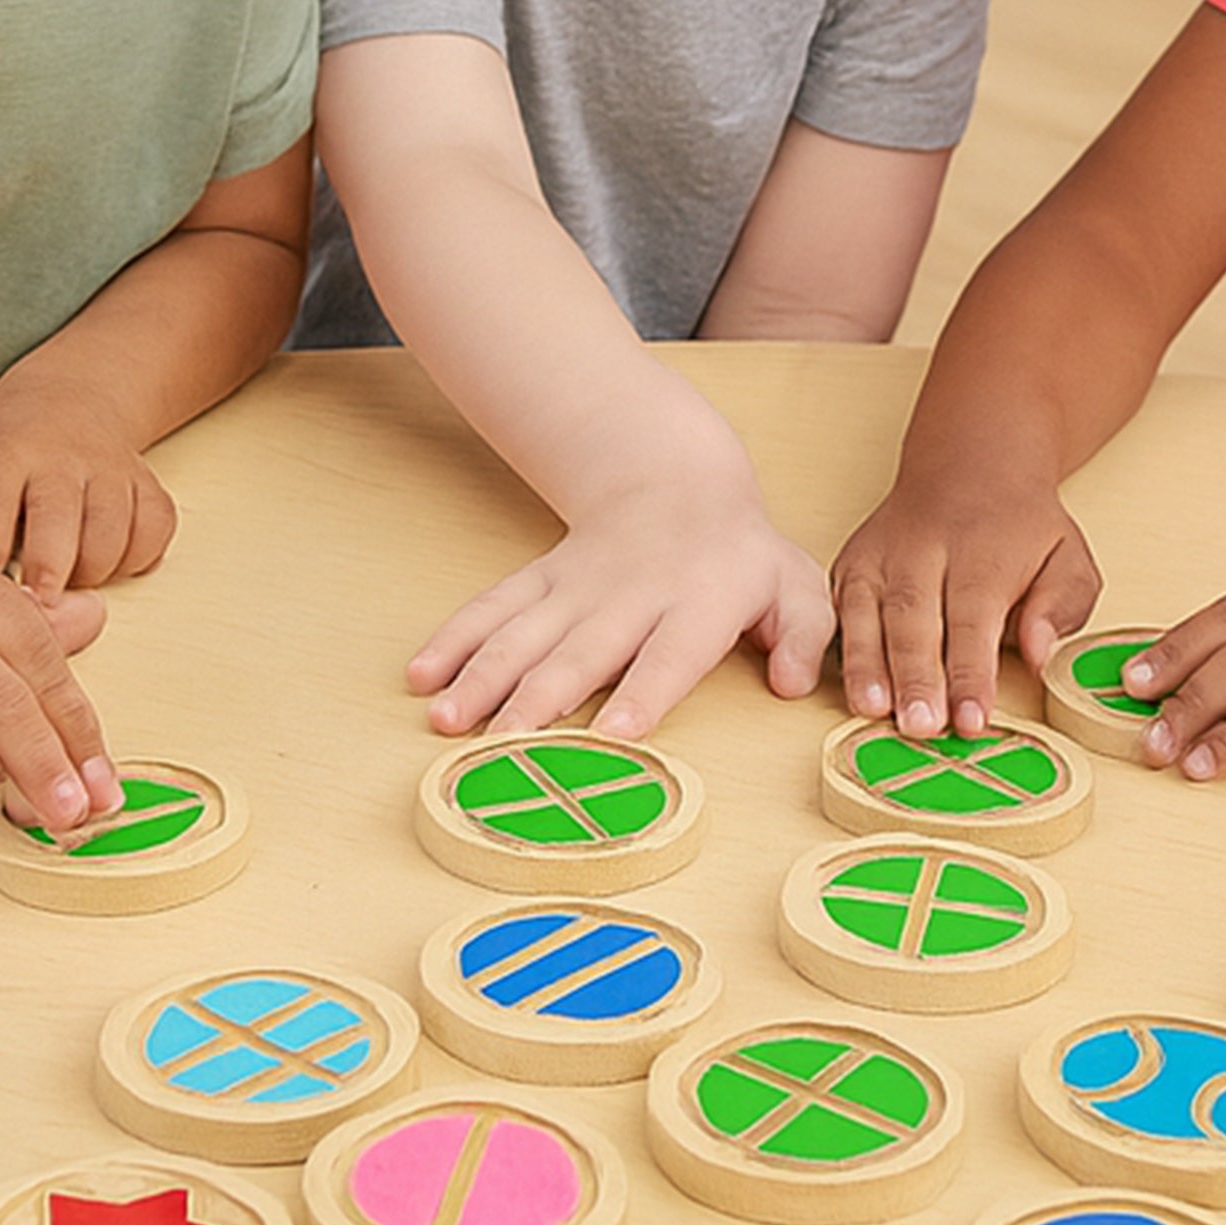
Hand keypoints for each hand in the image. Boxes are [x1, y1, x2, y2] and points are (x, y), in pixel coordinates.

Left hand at [0, 379, 177, 601]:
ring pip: (112, 535)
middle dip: (46, 574)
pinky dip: (136, 558)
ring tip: (65, 580)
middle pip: (58, 523)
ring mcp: (110, 469)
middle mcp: (59, 457)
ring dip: (90, 573)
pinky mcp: (148, 484)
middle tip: (36, 607)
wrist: (70, 396)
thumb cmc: (3, 448)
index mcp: (2, 452)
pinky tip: (107, 559)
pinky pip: (154, 532)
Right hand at [408, 472, 834, 739]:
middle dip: (540, 697)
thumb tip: (787, 685)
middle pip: (581, 651)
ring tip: (445, 721)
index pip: (670, 653)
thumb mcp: (794, 586)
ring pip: (523, 632)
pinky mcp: (542, 579)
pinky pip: (491, 607)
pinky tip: (420, 676)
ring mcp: (577, 586)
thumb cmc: (742, 555)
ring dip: (481, 676)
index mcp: (698, 603)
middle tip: (505, 744)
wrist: (676, 480)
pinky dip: (452, 639)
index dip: (645, 692)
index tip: (618, 732)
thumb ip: (805, 636)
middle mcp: (630, 597)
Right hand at [831, 473, 1101, 741]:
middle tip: (920, 726)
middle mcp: (922, 552)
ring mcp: (879, 556)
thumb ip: (1061, 605)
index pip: (973, 621)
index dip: (970, 673)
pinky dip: (839, 646)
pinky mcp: (850, 565)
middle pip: (914, 618)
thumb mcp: (1067, 557)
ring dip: (867, 665)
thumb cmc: (1021, 530)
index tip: (971, 719)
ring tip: (871, 710)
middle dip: (915, 675)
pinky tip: (842, 685)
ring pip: (866, 611)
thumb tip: (1037, 652)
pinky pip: (837, 608)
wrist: (968, 467)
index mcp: (982, 555)